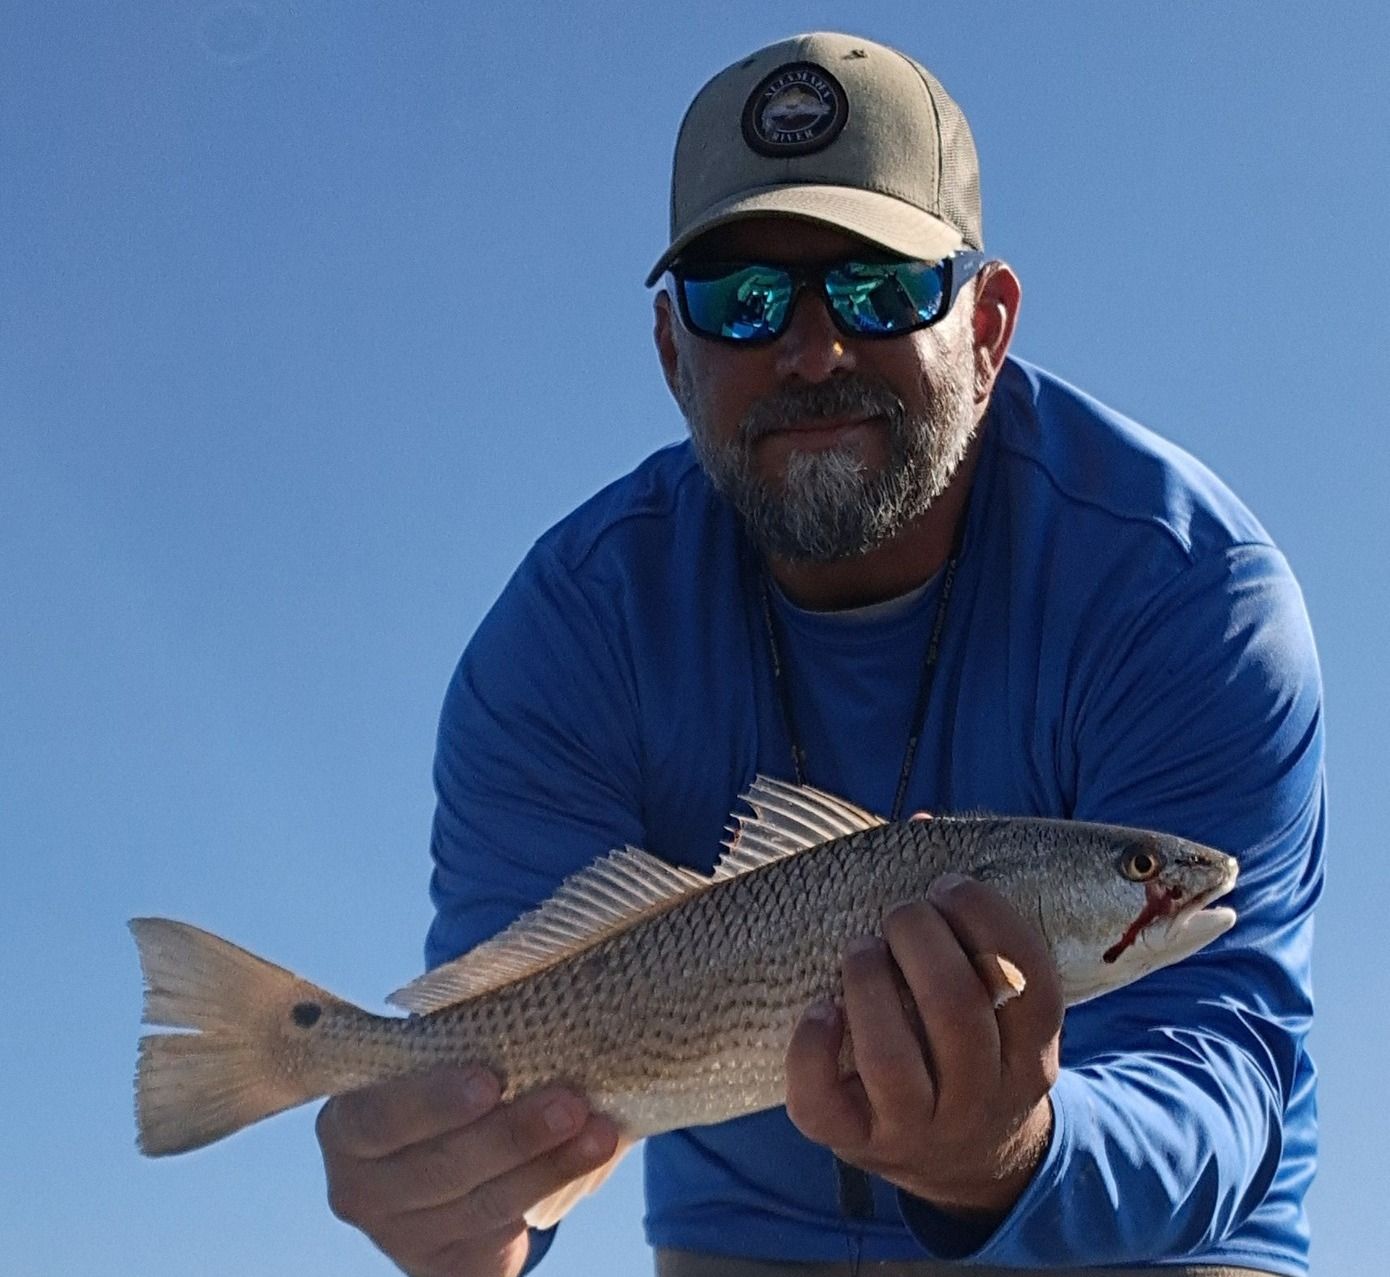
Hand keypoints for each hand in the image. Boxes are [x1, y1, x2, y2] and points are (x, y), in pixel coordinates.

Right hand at [317, 1067, 620, 1276]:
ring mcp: (399, 1235)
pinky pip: (502, 1234)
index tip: (489, 1080)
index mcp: (346, 1125)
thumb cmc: (445, 1086)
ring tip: (599, 1132)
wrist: (451, 1161)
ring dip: (549, 1165)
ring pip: (481, 1204)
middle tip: (570, 1103)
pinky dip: (552, 1187)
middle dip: (513, 1134)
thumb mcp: (434, 1063)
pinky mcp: (440, 1266)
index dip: (434, 1101)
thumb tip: (534, 1008)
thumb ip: (460, 1044)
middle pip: (440, 1167)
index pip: (379, 1117)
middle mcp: (360, 1189)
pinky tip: (589, 1157)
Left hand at [785, 874, 1062, 1221]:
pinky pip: (823, 1101)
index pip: (1028, 980)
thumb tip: (922, 827)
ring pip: (891, 1059)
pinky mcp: (857, 1144)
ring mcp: (920, 1129)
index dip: (986, 915)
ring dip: (867, 983)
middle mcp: (984, 1097)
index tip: (951, 884)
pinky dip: (812, 1044)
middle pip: (956, 1007)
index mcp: (1031, 1052)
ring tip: (858, 950)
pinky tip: (819, 1008)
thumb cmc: (971, 1041)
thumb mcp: (997, 999)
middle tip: (900, 913)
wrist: (966, 1161)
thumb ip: (972, 921)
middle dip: (918, 937)